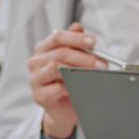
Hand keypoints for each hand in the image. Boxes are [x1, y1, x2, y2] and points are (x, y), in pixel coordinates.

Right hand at [28, 22, 106, 138]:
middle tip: (102, 64)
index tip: (93, 41)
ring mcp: (35, 79)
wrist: (66, 112)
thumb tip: (78, 26)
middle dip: (85, 57)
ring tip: (95, 76)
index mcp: (44, 50)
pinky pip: (56, 88)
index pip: (57, 37)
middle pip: (60, 53)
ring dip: (79, 70)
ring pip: (56, 67)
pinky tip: (82, 89)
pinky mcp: (39, 96)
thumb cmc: (71, 83)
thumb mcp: (75, 62)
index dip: (76, 38)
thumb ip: (76, 45)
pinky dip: (71, 88)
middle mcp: (36, 62)